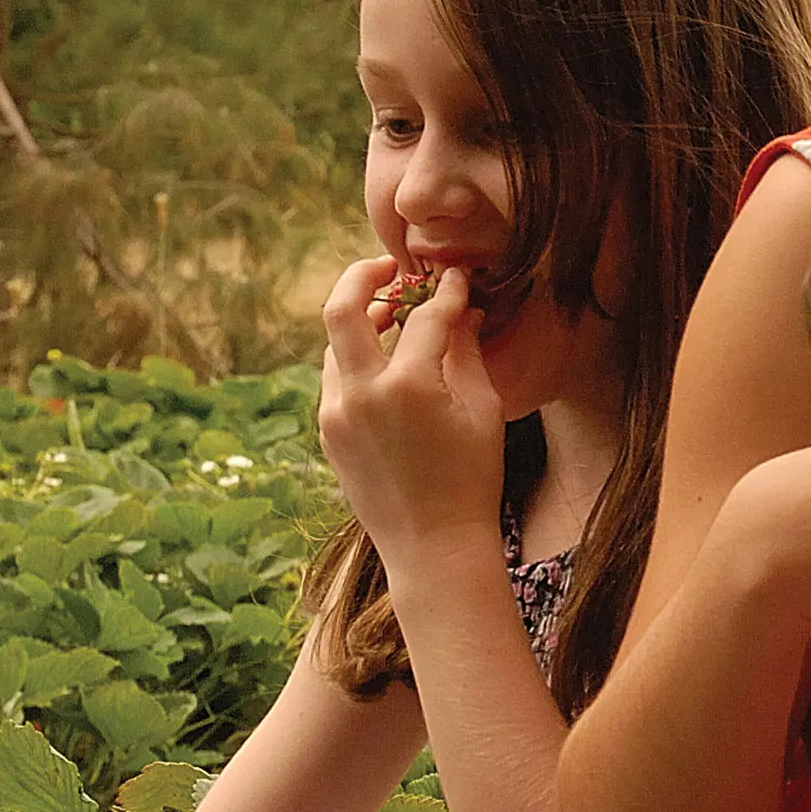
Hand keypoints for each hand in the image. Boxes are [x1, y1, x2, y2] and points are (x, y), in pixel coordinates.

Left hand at [317, 257, 504, 562]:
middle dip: (363, 275)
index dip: (447, 292)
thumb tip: (461, 310)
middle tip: (390, 266)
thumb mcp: (482, 410)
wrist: (433, 545)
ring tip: (392, 316)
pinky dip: (358, 359)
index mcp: (409, 385)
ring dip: (360, 320)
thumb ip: (466, 352)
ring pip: (335, 343)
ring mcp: (336, 412)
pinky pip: (336, 378)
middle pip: (341, 306)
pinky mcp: (328, 430)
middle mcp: (362, 393)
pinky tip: (386, 364)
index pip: (424, 315)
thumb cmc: (472, 479)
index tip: (458, 280)